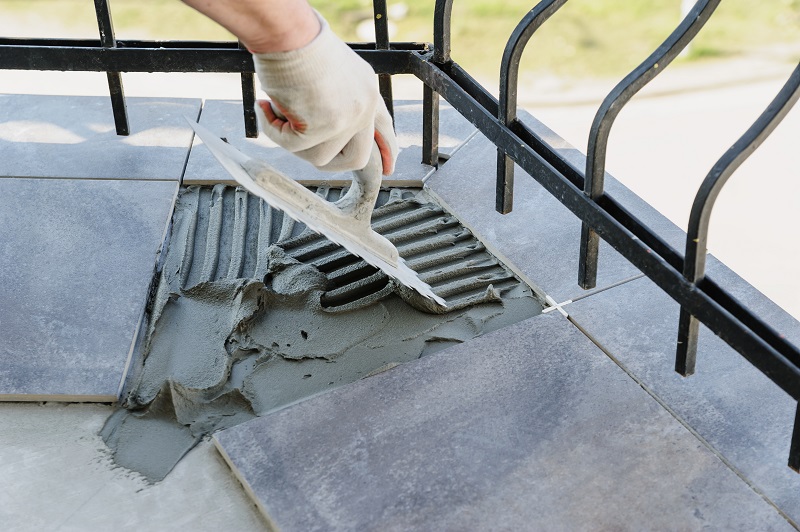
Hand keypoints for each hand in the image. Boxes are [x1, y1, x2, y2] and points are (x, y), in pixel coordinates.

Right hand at [251, 13, 397, 174]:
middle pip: (357, 158)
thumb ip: (336, 99)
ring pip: (319, 157)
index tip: (388, 168)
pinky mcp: (321, 127)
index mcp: (368, 91)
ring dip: (291, 140)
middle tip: (303, 149)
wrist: (289, 31)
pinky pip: (291, 146)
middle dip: (331, 162)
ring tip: (276, 110)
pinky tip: (265, 106)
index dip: (385, 150)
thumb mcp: (331, 71)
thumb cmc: (300, 41)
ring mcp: (344, 120)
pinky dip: (272, 129)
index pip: (382, 129)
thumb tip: (318, 129)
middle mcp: (363, 107)